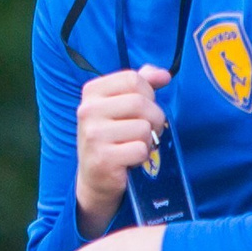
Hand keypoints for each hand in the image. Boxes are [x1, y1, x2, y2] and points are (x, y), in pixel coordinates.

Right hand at [74, 66, 171, 231]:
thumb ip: (143, 84)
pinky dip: (142, 156)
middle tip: (145, 131)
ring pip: (143, 127)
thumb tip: (164, 74)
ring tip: (133, 145)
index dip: (148, 94)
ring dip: (147, 140)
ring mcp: (93, 135)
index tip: (141, 109)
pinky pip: (141, 149)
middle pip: (141, 103)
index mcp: (92, 91)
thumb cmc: (114, 136)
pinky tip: (129, 159)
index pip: (133, 79)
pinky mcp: (102, 158)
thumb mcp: (123, 105)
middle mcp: (87, 110)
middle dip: (154, 118)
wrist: (96, 176)